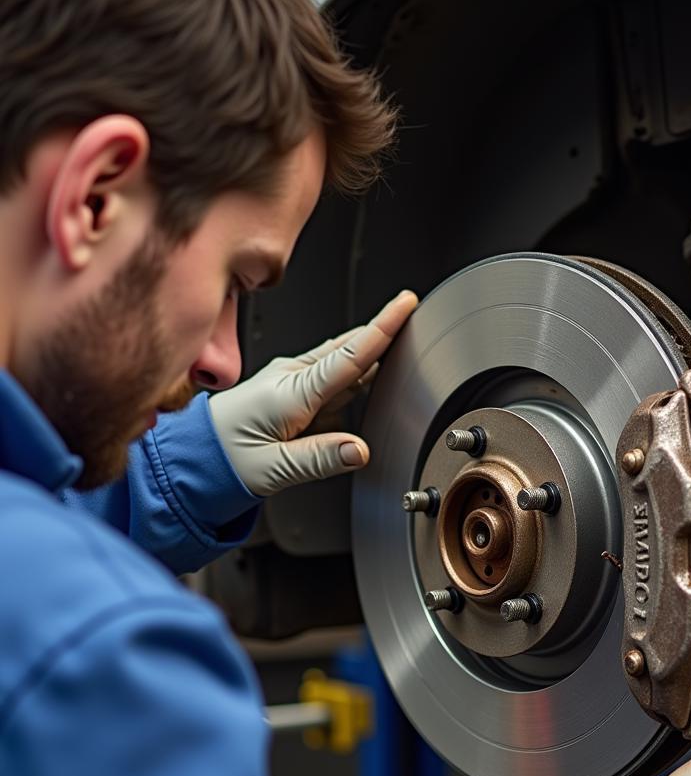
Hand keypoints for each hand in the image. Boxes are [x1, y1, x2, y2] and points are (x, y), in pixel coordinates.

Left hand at [209, 290, 417, 496]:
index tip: (406, 305)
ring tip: (401, 337)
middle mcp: (291, 379)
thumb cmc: (223, 461)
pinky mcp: (290, 391)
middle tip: (414, 312)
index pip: (347, 357)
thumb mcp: (271, 470)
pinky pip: (332, 375)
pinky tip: (370, 372)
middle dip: (382, 329)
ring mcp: (290, 382)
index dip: (381, 330)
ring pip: (341, 359)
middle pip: (348, 349)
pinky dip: (355, 369)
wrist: (192, 457)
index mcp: (290, 395)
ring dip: (370, 348)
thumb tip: (359, 451)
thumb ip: (318, 459)